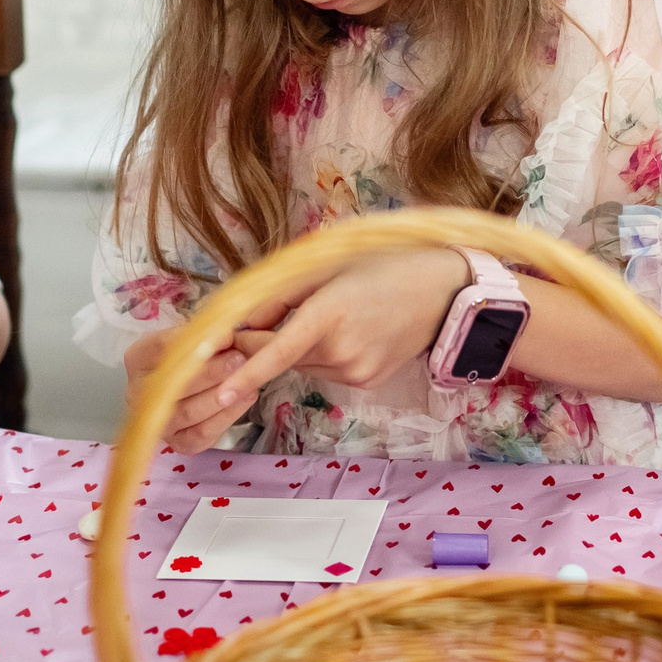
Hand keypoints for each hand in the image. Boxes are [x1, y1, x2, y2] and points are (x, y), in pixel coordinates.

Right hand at [125, 327, 257, 454]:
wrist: (190, 385)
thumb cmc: (193, 355)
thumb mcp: (193, 338)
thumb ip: (206, 335)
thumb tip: (227, 337)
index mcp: (138, 358)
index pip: (162, 347)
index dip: (196, 342)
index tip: (226, 335)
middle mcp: (138, 393)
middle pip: (174, 383)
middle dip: (211, 371)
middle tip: (239, 359)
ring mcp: (156, 422)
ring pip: (189, 411)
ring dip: (221, 394)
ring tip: (246, 379)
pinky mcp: (178, 443)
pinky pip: (202, 433)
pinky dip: (227, 415)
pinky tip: (247, 397)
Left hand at [211, 246, 470, 406]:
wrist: (440, 292)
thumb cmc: (381, 267)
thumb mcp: (327, 268)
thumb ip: (279, 296)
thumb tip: (245, 325)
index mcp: (330, 312)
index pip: (278, 352)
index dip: (247, 372)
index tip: (220, 393)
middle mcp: (342, 350)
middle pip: (283, 357)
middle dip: (264, 344)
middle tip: (263, 320)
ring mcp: (356, 371)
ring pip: (303, 366)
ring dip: (297, 349)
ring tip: (328, 317)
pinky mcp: (366, 383)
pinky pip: (326, 373)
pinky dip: (322, 357)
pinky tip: (347, 333)